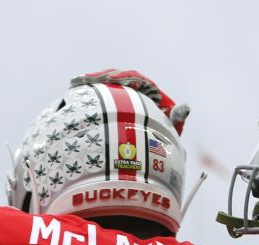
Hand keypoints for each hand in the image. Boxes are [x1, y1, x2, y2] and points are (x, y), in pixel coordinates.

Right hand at [70, 69, 189, 133]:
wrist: (151, 153)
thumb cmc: (161, 139)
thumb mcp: (168, 129)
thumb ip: (176, 118)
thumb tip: (184, 107)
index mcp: (150, 91)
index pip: (136, 78)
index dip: (123, 77)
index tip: (110, 80)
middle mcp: (136, 90)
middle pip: (118, 77)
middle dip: (102, 77)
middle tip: (86, 80)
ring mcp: (124, 96)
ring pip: (107, 84)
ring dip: (92, 81)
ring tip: (77, 82)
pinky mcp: (113, 102)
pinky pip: (100, 93)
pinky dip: (88, 91)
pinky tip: (74, 88)